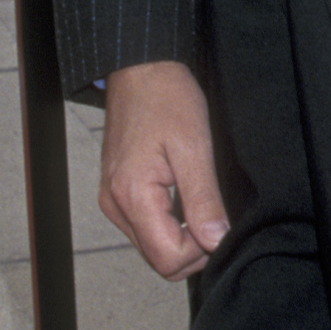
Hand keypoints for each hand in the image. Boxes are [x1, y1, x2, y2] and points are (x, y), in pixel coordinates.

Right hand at [98, 59, 228, 275]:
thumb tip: (216, 241)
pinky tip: (184, 196)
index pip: (168, 260)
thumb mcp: (194, 148)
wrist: (140, 69)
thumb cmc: (166, 99)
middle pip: (159, 260)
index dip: (201, 250)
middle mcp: (115, 205)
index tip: (217, 220)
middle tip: (213, 211)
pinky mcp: (117, 194)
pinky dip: (170, 223)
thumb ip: (203, 200)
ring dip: (182, 235)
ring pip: (153, 247)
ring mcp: (113, 201)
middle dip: (193, 246)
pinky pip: (146, 228)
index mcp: (132, 196)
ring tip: (198, 199)